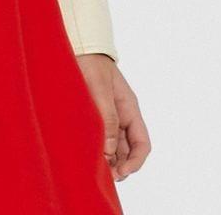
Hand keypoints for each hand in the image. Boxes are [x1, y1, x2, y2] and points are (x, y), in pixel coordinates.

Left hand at [75, 53, 150, 180]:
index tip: (121, 173)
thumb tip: (109, 150)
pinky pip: (100, 136)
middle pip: (127, 149)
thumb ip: (106, 117)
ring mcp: (109, 115)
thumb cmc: (91, 63)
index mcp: (130, 109)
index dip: (135, 162)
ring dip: (108, 158)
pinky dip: (97, 147)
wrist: (78, 46)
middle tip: (104, 175)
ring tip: (94, 168)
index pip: (141, 143)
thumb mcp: (99, 88)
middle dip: (119, 165)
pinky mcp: (94, 114)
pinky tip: (87, 153)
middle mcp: (122, 115)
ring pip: (113, 145)